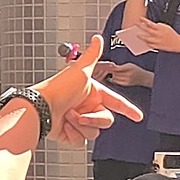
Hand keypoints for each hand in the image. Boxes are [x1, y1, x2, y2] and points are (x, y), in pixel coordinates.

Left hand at [26, 35, 143, 146]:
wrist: (40, 108)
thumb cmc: (58, 88)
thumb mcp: (80, 70)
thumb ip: (91, 55)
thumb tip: (97, 38)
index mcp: (92, 93)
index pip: (115, 101)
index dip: (128, 109)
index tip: (138, 116)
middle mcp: (86, 107)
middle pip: (106, 120)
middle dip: (94, 119)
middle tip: (79, 114)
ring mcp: (78, 122)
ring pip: (94, 132)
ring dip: (81, 126)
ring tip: (67, 116)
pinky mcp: (69, 134)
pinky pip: (81, 141)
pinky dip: (73, 135)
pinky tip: (63, 126)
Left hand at [105, 63, 153, 88]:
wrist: (144, 78)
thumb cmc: (135, 69)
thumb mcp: (129, 65)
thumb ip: (121, 66)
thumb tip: (110, 68)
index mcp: (129, 68)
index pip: (117, 68)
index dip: (111, 67)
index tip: (108, 66)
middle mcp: (128, 74)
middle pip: (115, 73)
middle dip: (111, 71)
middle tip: (109, 70)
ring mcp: (127, 80)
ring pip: (115, 77)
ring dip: (112, 75)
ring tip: (113, 73)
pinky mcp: (126, 84)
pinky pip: (116, 82)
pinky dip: (114, 79)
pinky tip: (114, 77)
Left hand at [127, 19, 179, 53]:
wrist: (179, 43)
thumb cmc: (172, 35)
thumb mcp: (166, 27)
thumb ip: (159, 26)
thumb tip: (150, 25)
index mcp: (161, 29)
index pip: (151, 23)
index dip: (145, 20)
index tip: (140, 18)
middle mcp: (159, 34)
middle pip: (147, 30)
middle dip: (140, 27)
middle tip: (135, 25)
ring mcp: (158, 41)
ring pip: (146, 39)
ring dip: (141, 37)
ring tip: (137, 35)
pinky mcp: (158, 47)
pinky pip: (150, 45)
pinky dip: (146, 43)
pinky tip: (143, 42)